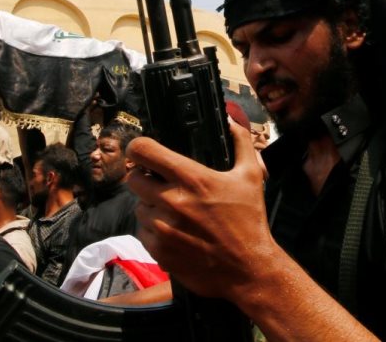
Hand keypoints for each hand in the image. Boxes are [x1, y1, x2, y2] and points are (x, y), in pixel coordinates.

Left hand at [126, 119, 275, 300]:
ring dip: (150, 206)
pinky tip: (175, 231)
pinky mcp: (159, 251)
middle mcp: (172, 201)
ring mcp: (162, 227)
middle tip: (161, 183)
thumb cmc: (250, 221)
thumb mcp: (251, 175)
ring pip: (138, 206)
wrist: (248, 269)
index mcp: (192, 178)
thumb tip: (230, 116)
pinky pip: (142, 232)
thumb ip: (240, 140)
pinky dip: (153, 230)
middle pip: (133, 178)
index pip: (144, 151)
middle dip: (144, 177)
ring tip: (174, 211)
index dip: (139, 147)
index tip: (144, 152)